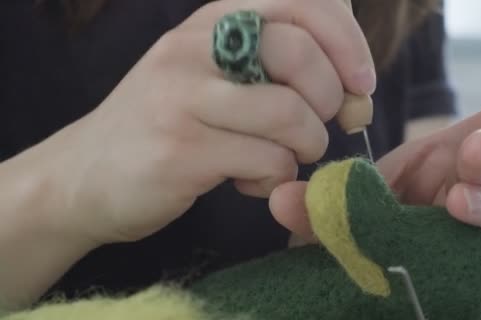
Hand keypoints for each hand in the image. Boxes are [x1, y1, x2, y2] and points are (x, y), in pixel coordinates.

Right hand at [30, 0, 375, 244]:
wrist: (86, 173)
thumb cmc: (172, 123)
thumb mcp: (218, 76)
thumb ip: (280, 69)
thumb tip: (356, 87)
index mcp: (213, 20)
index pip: (305, 2)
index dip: (348, 43)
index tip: (360, 84)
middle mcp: (194, 47)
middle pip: (299, 54)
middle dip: (330, 100)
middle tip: (319, 128)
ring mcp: (181, 97)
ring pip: (290, 114)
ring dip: (306, 147)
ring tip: (284, 158)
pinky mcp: (178, 150)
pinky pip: (266, 162)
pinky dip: (275, 178)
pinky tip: (250, 180)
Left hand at [270, 83, 480, 287]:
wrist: (338, 281)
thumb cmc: (338, 238)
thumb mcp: (321, 220)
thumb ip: (309, 209)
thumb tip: (283, 196)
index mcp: (422, 170)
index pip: (475, 133)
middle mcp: (450, 197)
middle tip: (470, 157)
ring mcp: (461, 236)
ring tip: (461, 209)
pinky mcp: (467, 271)